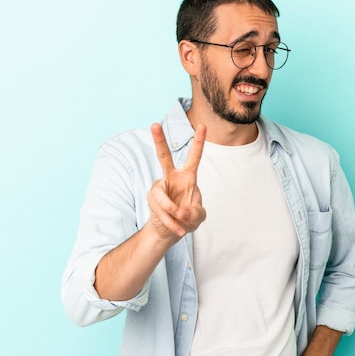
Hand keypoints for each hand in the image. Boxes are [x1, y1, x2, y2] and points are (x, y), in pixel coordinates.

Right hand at [147, 123, 206, 241]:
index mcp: (188, 177)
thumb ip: (194, 213)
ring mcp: (159, 187)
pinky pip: (160, 209)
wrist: (171, 231)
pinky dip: (170, 222)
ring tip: (181, 222)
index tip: (202, 125)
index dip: (198, 141)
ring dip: (173, 213)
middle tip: (154, 124)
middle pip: (163, 156)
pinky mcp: (151, 198)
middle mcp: (171, 177)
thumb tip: (179, 211)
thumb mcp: (198, 217)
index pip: (194, 157)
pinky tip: (178, 229)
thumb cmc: (187, 218)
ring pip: (162, 197)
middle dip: (159, 140)